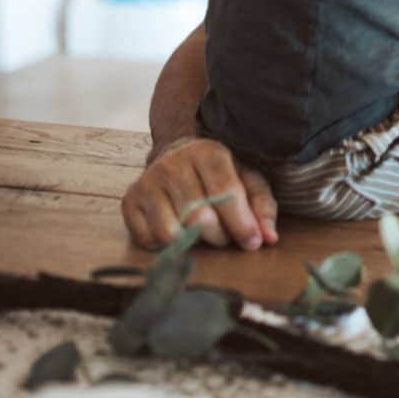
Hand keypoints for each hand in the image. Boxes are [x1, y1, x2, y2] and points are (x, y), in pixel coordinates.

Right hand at [121, 136, 278, 250]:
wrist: (176, 154)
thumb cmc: (218, 173)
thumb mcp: (247, 179)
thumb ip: (262, 206)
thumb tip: (269, 238)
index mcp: (207, 152)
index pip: (225, 193)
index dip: (241, 223)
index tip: (252, 243)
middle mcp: (173, 164)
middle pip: (198, 217)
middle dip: (219, 236)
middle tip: (225, 236)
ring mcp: (147, 182)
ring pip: (170, 232)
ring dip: (192, 242)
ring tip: (202, 234)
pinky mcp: (129, 201)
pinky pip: (148, 239)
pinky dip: (167, 245)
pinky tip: (178, 230)